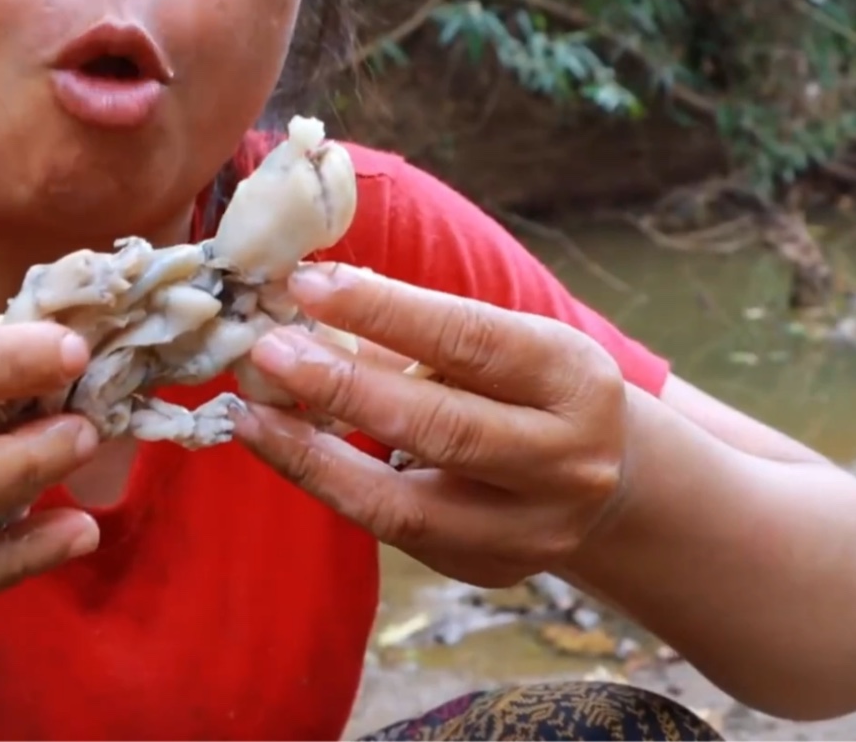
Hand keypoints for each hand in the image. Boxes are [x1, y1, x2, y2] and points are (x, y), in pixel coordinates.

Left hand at [233, 263, 630, 587]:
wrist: (603, 478)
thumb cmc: (526, 386)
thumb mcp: (502, 342)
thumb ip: (417, 327)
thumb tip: (306, 299)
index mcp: (574, 379)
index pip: (471, 339)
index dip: (384, 311)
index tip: (307, 285)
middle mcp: (568, 461)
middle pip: (444, 429)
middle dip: (344, 388)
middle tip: (267, 352)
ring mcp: (531, 530)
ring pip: (406, 506)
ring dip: (315, 458)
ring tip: (251, 415)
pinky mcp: (486, 570)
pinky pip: (393, 534)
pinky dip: (330, 487)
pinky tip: (283, 450)